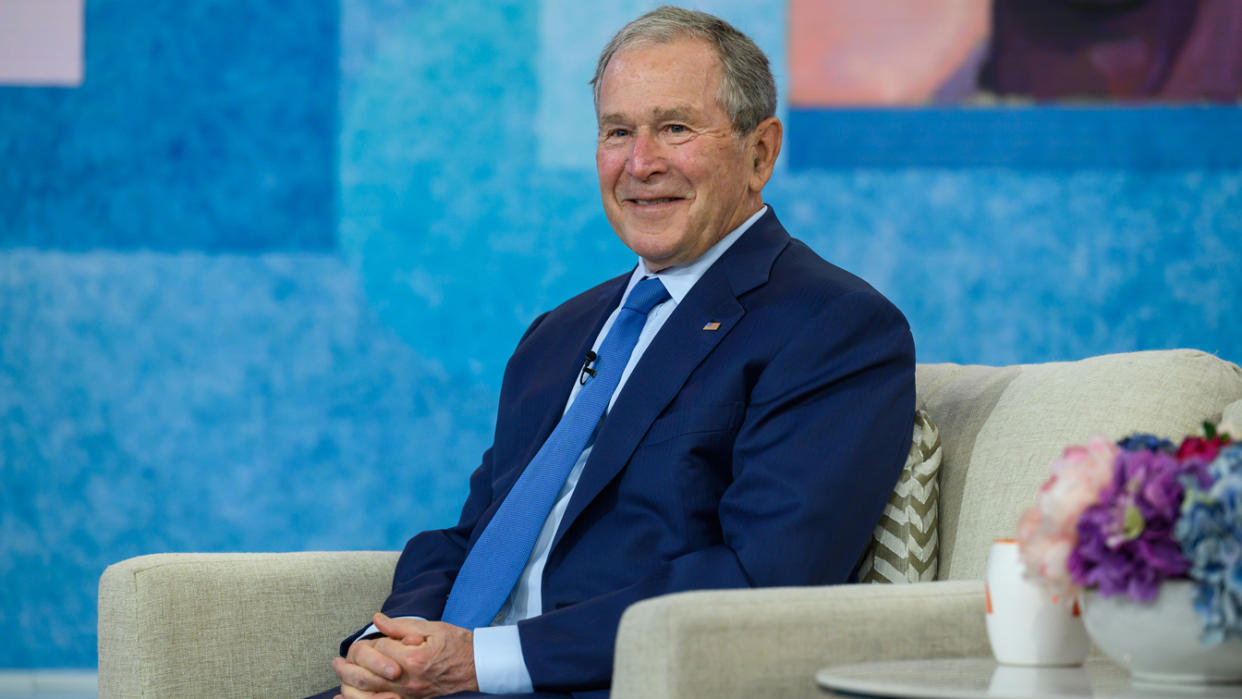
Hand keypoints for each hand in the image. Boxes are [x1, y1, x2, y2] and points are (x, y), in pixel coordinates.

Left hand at [331, 613, 477, 698]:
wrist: (479, 666)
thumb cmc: (458, 645)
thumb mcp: (432, 628)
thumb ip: (401, 626)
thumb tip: (378, 620)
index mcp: (413, 659)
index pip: (380, 650)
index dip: (375, 642)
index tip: (378, 638)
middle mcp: (408, 681)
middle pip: (367, 677)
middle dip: (348, 668)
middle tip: (336, 662)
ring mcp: (410, 695)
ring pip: (370, 696)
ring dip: (350, 688)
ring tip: (339, 679)